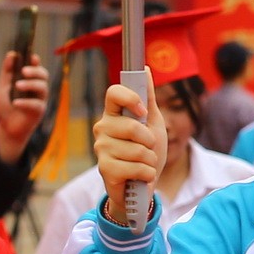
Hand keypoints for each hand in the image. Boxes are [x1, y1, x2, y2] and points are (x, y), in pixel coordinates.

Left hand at [0, 53, 50, 159]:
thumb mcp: (3, 87)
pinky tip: (16, 103)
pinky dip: (25, 102)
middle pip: (43, 75)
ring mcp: (40, 99)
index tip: (31, 56)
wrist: (6, 127)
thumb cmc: (6, 105)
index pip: (36, 67)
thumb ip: (7, 72)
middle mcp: (37, 88)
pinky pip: (36, 104)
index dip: (35, 61)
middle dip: (35, 71)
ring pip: (42, 88)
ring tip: (18, 85)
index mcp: (29, 80)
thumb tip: (11, 54)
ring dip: (30, 84)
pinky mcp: (39, 111)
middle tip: (23, 71)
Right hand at [92, 84, 165, 228]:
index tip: (143, 111)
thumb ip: (148, 97)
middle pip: (132, 126)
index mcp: (113, 114)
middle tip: (148, 148)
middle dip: (150, 141)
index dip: (131, 98)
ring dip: (150, 160)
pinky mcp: (105, 169)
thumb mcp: (152, 122)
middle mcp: (103, 128)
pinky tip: (140, 176)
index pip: (114, 93)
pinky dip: (146, 174)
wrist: (142, 183)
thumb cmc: (146, 151)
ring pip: (138, 150)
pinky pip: (136, 167)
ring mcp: (101, 149)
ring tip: (143, 164)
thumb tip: (145, 69)